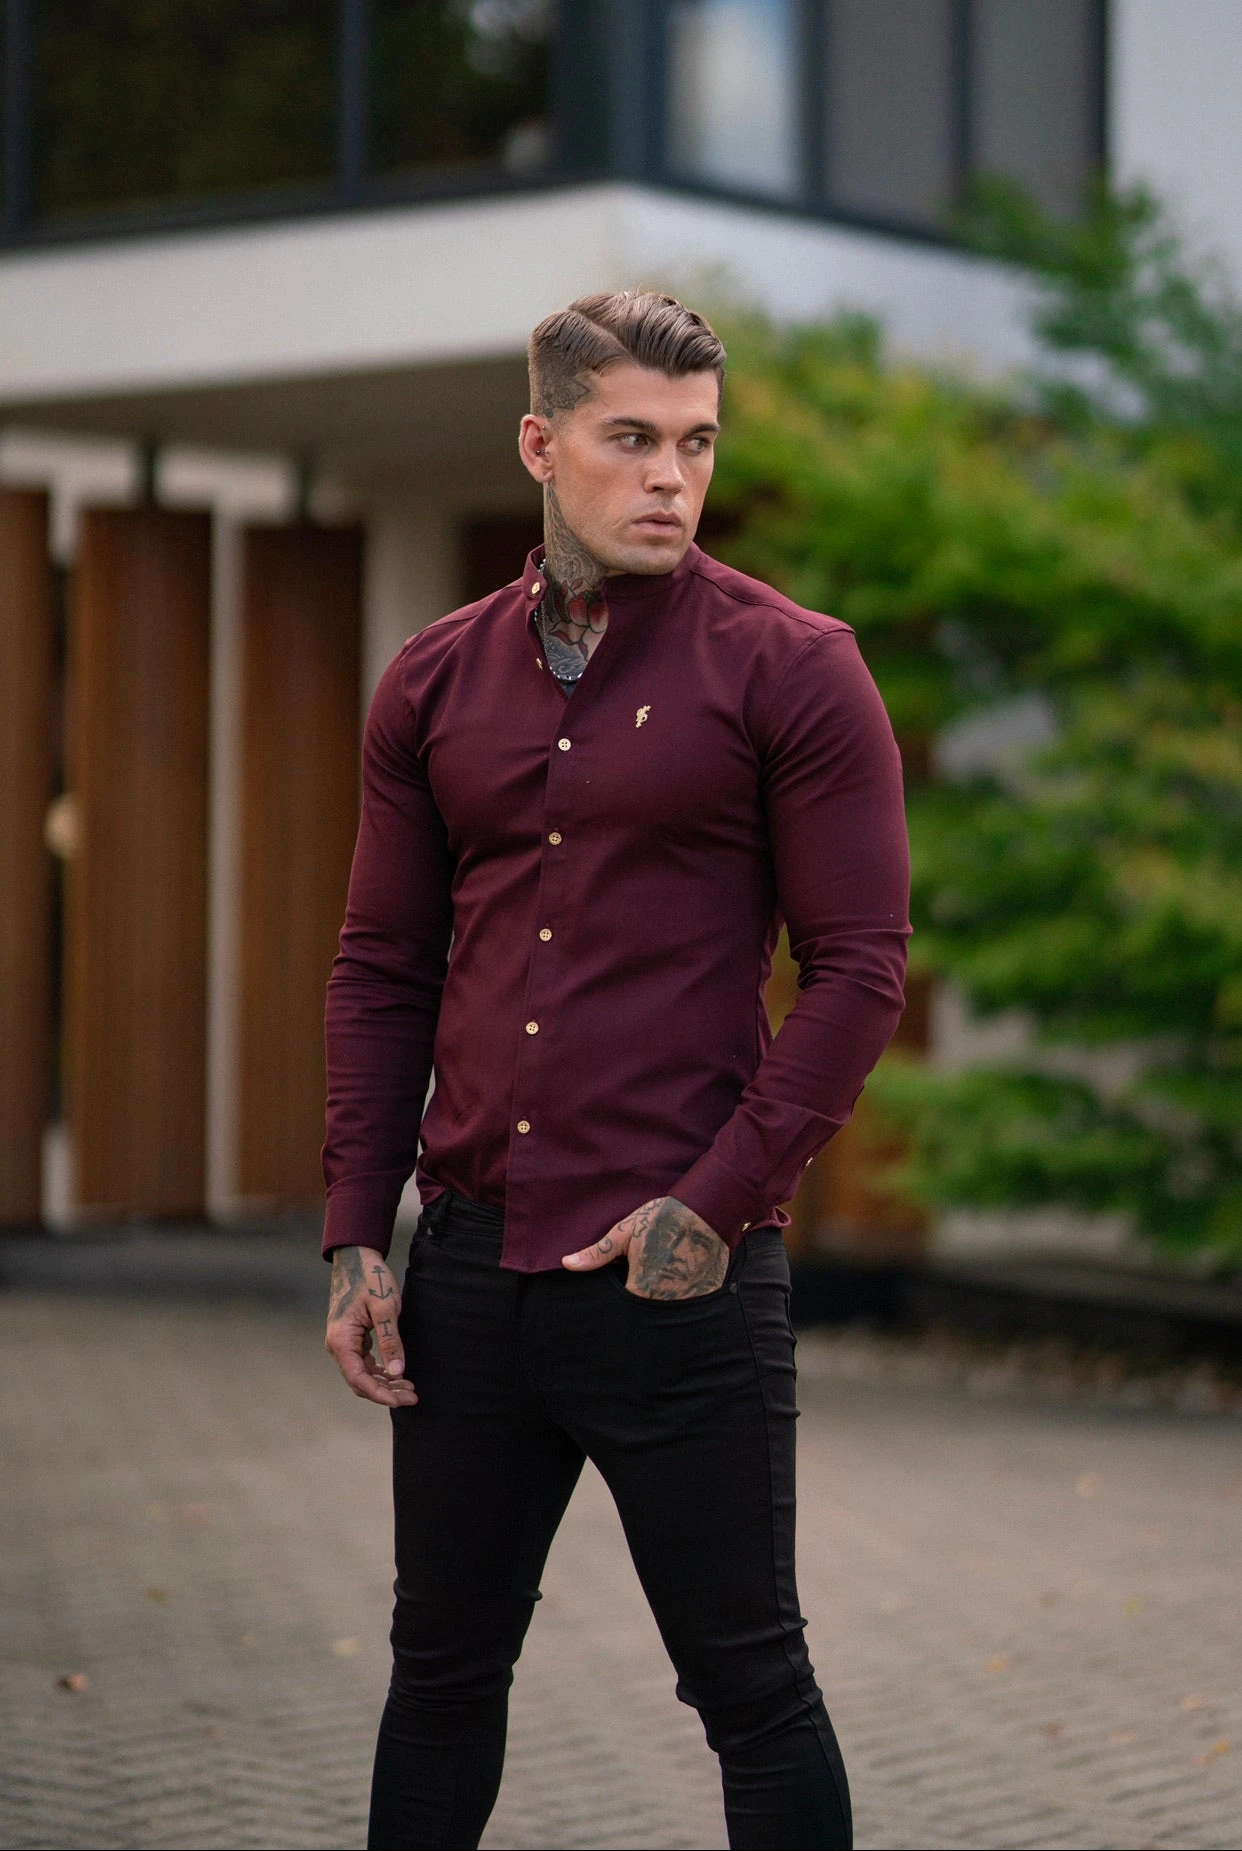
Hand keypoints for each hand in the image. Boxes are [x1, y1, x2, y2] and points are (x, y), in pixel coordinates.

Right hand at [325, 1246, 417, 1407]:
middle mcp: (337, 1345)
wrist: (357, 1256)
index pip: (358, 1379)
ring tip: (409, 1389)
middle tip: (412, 1397)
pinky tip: (398, 1374)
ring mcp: (343, 1342)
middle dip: (386, 1392)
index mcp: (341, 1340)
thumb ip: (391, 1341)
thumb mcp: (385, 1307)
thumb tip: (398, 1372)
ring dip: (384, 1383)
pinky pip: (364, 1363)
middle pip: (360, 1381)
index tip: (401, 1400)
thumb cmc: (371, 1277)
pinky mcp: (351, 1338)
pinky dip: (380, 1371)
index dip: (380, 1394)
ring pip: (362, 1374)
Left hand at [562, 1196, 727, 1299]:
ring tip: (666, 1281)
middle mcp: (666, 1299)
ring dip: (667, 1301)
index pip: (625, 1310)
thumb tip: (567, 1263)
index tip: (626, 1290)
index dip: (622, 1305)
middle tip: (648, 1281)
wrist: (705, 1210)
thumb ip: (597, 1254)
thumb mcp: (626, 1232)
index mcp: (642, 1287)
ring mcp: (689, 1298)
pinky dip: (688, 1296)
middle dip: (645, 1304)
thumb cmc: (662, 1219)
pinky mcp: (707, 1293)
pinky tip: (686, 1281)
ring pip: (671, 1311)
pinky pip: (694, 1304)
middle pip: (649, 1314)